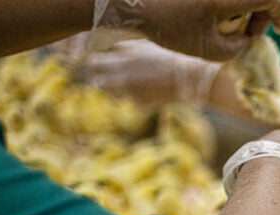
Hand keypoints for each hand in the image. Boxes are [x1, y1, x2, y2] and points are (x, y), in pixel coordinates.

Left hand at [83, 40, 219, 106]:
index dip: (96, 62)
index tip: (101, 64)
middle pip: (95, 78)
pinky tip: (149, 93)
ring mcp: (128, 91)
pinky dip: (136, 100)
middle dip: (100, 77)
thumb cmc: (166, 58)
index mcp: (121, 55)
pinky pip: (130, 103)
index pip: (93, 60)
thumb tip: (107, 51)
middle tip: (110, 77)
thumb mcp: (142, 45)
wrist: (187, 78)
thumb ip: (122, 48)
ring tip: (133, 84)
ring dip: (116, 90)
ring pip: (110, 93)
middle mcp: (120, 73)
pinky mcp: (137, 104)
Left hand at [91, 0, 279, 61]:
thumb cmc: (167, 24)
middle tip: (251, 33)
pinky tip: (217, 15)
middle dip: (263, 11)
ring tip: (228, 25)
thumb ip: (237, 47)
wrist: (129, 1)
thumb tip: (248, 38)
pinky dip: (229, 3)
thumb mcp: (207, 48)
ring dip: (244, 5)